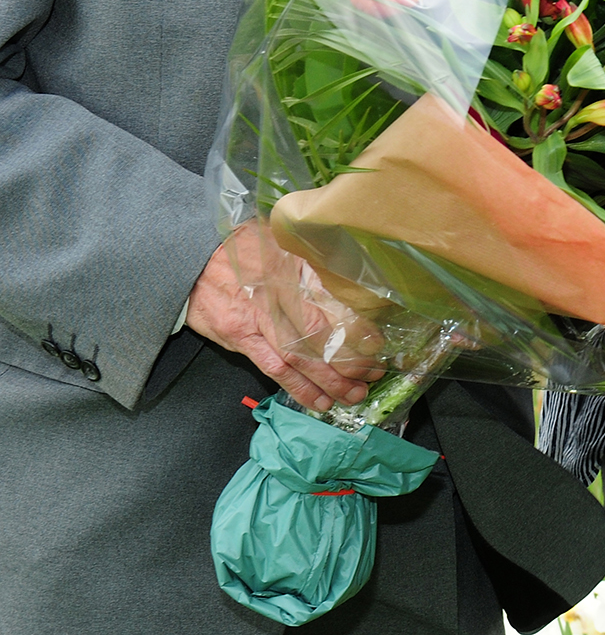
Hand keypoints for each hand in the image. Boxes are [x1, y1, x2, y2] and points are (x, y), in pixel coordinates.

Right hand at [185, 222, 383, 413]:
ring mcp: (253, 322)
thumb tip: (352, 277)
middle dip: (347, 362)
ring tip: (352, 395)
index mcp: (287, 271)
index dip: (353, 330)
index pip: (326, 307)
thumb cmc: (243, 246)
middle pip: (314, 338)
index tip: (376, 343)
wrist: (192, 258)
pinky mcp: (238, 338)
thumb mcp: (281, 241)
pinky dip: (296, 386)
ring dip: (326, 381)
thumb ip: (313, 260)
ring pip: (295, 358)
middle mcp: (272, 299)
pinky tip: (317, 400)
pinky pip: (271, 367)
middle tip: (372, 375)